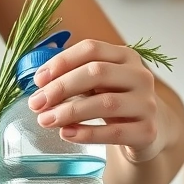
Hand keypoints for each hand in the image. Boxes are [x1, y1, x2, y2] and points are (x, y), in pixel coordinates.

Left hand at [28, 39, 163, 162]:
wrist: (143, 131)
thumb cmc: (112, 101)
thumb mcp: (96, 83)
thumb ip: (71, 77)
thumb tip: (39, 83)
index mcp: (125, 56)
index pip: (91, 49)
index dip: (61, 62)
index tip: (38, 80)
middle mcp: (140, 76)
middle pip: (97, 73)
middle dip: (61, 88)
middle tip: (36, 103)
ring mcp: (146, 103)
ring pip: (106, 103)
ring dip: (70, 112)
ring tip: (45, 120)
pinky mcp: (147, 131)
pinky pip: (114, 132)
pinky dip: (87, 133)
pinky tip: (66, 134)